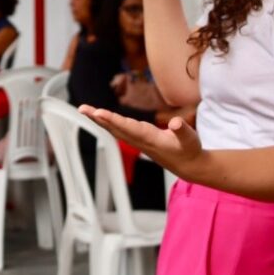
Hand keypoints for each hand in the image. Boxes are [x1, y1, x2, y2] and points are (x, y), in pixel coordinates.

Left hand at [80, 107, 202, 174]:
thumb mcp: (190, 139)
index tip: (98, 113)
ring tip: (86, 110)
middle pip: (115, 128)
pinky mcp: (139, 139)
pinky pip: (119, 130)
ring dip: (100, 120)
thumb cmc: (189, 150)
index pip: (128, 127)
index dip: (113, 120)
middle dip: (99, 118)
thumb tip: (175, 122)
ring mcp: (138, 141)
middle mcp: (141, 140)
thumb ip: (182, 130)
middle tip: (83, 109)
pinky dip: (109, 122)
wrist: (188, 165)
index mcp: (150, 139)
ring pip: (115, 129)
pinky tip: (100, 117)